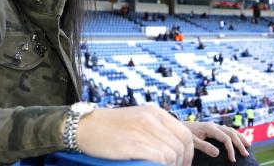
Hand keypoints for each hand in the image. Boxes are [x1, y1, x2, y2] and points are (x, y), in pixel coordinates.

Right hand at [76, 105, 193, 164]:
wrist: (85, 126)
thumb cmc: (110, 126)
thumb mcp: (137, 118)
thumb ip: (155, 128)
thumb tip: (173, 148)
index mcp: (155, 112)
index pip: (184, 133)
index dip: (188, 153)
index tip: (182, 164)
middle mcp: (151, 119)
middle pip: (182, 145)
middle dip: (182, 162)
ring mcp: (142, 131)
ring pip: (172, 154)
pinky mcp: (132, 144)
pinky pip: (159, 158)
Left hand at [182, 122, 250, 162]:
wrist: (177, 125)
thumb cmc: (183, 133)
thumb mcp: (192, 141)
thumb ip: (204, 146)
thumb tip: (218, 154)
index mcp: (210, 128)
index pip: (226, 137)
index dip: (231, 148)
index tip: (233, 160)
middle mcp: (214, 125)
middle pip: (231, 133)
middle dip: (240, 143)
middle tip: (245, 154)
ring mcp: (213, 126)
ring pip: (230, 130)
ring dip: (240, 137)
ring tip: (248, 145)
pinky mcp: (212, 129)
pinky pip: (226, 131)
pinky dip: (234, 135)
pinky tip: (237, 140)